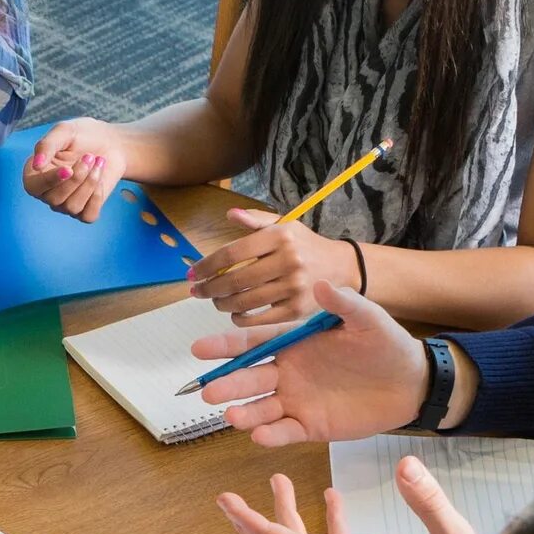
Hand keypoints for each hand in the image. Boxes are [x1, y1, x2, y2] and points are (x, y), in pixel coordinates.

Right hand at [24, 119, 127, 221]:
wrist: (111, 143)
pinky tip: (100, 178)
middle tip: (89, 156)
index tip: (68, 169)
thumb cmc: (84, 135)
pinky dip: (97, 197)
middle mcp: (48, 192)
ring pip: (72, 207)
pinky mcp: (85, 210)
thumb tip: (36, 165)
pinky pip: (88, 215)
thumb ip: (47, 145)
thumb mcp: (64, 131)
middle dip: (76, 178)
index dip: (50, 181)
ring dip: (89, 183)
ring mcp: (66, 203)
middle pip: (54, 199)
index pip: (33, 187)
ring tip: (98, 162)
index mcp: (36, 173)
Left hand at [190, 209, 360, 325]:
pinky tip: (234, 313)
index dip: (207, 265)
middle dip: (209, 288)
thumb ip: (256, 221)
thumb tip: (230, 214)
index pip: (232, 252)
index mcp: (280, 236)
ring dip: (221, 303)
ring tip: (214, 300)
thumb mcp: (286, 226)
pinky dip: (241, 318)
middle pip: (234, 279)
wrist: (341, 268)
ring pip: (244, 301)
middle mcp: (287, 261)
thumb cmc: (306, 246)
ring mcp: (293, 287)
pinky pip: (259, 318)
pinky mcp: (296, 310)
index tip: (192, 272)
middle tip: (196, 291)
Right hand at [192, 282, 430, 447]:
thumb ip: (344, 303)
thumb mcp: (367, 319)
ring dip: (243, 412)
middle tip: (208, 390)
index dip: (226, 346)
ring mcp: (296, 400)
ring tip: (230, 416)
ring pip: (261, 407)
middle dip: (228, 384)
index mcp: (294, 342)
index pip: (253, 343)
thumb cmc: (386, 345)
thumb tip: (321, 284)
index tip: (199, 348)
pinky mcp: (310, 426)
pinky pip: (284, 431)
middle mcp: (288, 371)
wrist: (411, 382)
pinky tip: (259, 435)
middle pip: (249, 377)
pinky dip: (271, 435)